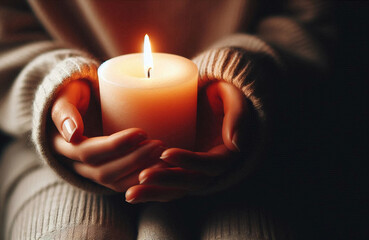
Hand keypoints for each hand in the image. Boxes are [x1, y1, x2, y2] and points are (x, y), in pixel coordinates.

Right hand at [50, 80, 164, 191]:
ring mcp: (90, 171)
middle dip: (134, 160)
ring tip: (163, 157)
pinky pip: (123, 183)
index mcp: (61, 144)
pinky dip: (142, 179)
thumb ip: (65, 110)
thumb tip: (73, 134)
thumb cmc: (73, 92)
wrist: (81, 102)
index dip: (115, 145)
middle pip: (104, 172)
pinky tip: (161, 170)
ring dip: (140, 173)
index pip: (88, 152)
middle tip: (158, 144)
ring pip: (114, 182)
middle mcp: (74, 163)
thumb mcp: (66, 94)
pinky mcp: (107, 172)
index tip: (141, 132)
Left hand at [125, 81, 254, 202]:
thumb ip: (237, 114)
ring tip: (130, 194)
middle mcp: (210, 168)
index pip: (209, 164)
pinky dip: (150, 192)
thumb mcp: (232, 96)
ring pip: (177, 190)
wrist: (208, 99)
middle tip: (142, 176)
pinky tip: (130, 194)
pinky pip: (166, 187)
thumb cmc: (221, 94)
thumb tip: (235, 144)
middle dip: (167, 181)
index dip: (189, 161)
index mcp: (226, 153)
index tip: (165, 153)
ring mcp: (193, 171)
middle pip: (191, 182)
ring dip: (154, 193)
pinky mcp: (179, 171)